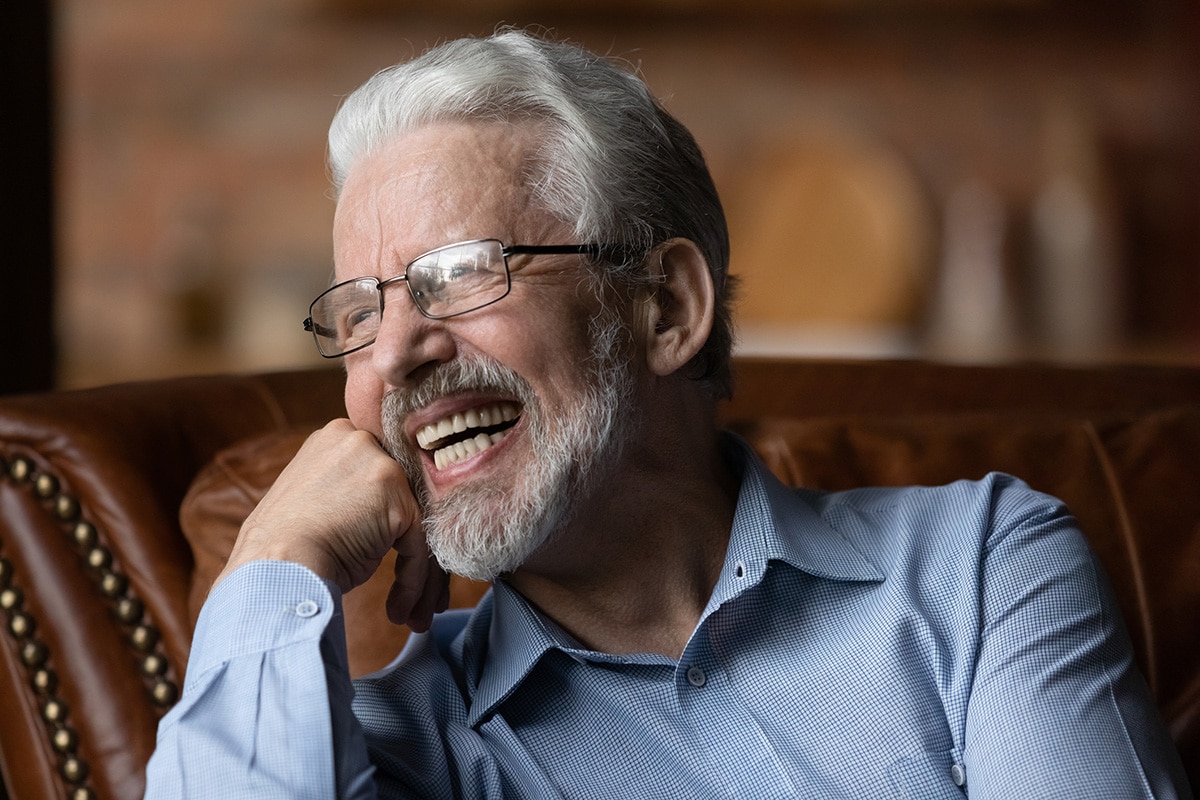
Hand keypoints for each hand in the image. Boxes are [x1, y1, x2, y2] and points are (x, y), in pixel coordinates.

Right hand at [217, 419, 448, 630]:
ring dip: (418, 575)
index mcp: (337, 438)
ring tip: (413, 614)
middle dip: (413, 548)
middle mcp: (361, 442)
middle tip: (415, 592)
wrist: (274, 568)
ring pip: (417, 524)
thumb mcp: (316, 502)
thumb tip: (378, 517)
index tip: (394, 556)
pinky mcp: (397, 498)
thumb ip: (349, 494)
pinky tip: (398, 610)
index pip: (381, 477)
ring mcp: (381, 465)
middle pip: (405, 498)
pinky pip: (419, 545)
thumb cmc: (284, 550)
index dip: (390, 521)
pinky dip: (413, 581)